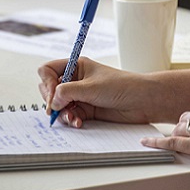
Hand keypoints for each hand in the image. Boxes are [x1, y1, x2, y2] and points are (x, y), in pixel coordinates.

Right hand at [38, 58, 153, 127]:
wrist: (142, 101)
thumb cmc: (122, 86)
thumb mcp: (91, 87)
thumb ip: (67, 92)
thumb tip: (52, 102)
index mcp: (76, 66)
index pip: (48, 70)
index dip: (47, 83)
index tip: (53, 95)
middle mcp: (76, 80)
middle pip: (50, 89)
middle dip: (51, 101)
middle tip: (57, 109)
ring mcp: (80, 96)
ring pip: (58, 105)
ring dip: (62, 114)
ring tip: (72, 118)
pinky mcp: (86, 110)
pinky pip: (70, 115)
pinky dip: (71, 120)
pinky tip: (78, 122)